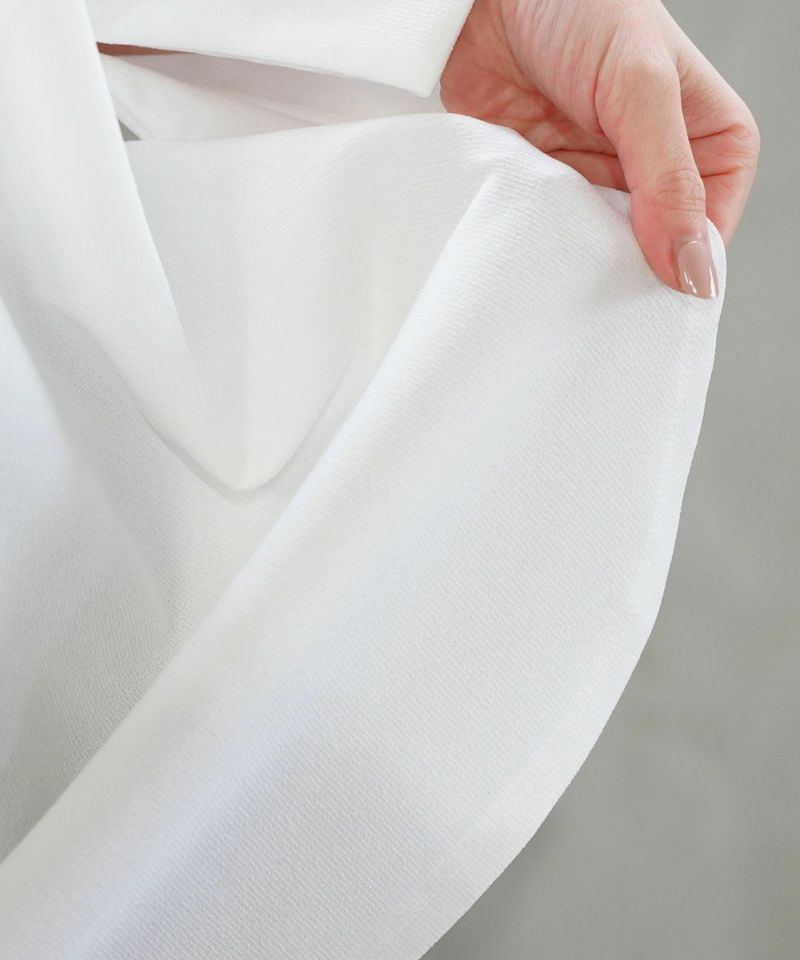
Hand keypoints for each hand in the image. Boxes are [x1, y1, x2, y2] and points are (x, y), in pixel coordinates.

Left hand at [441, 0, 758, 297]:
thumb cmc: (577, 9)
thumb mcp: (641, 86)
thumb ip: (669, 177)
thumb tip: (691, 265)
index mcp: (708, 139)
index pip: (712, 226)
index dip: (689, 264)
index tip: (657, 296)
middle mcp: (659, 166)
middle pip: (659, 248)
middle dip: (636, 274)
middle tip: (611, 308)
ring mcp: (602, 179)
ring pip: (607, 249)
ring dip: (588, 264)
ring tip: (573, 280)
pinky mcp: (554, 186)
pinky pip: (558, 236)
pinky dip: (550, 248)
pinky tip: (541, 258)